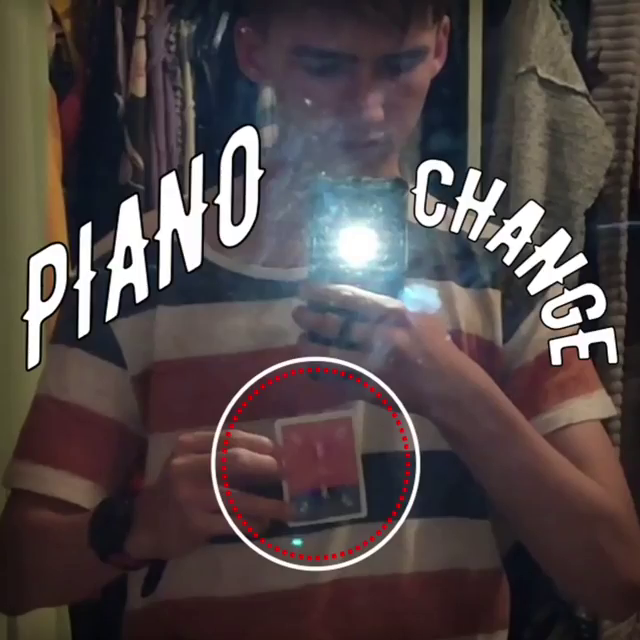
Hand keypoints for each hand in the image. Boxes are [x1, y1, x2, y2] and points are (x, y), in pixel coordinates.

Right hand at [126, 430, 289, 560]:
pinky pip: (233, 523)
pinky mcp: (194, 524)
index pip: (230, 438)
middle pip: (236, 461)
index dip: (260, 444)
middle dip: (267, 466)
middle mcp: (186, 467)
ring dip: (268, 504)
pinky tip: (265, 525)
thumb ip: (219, 454)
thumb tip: (268, 454)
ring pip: (239, 497)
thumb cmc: (174, 489)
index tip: (281, 451)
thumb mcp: (188, 462)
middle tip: (289, 474)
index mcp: (187, 446)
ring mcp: (189, 497)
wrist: (141, 525)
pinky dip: (253, 523)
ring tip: (289, 509)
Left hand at [293, 283, 474, 414]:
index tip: (306, 290)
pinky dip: (319, 372)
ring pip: (329, 353)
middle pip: (334, 325)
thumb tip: (362, 295)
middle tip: (296, 313)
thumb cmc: (437, 346)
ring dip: (309, 345)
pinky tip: (310, 366)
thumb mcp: (420, 315)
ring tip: (299, 339)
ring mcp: (373, 363)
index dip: (323, 293)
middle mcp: (381, 336)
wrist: (448, 386)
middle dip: (309, 318)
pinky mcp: (368, 387)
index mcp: (393, 314)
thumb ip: (391, 305)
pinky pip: (336, 378)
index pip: (350, 299)